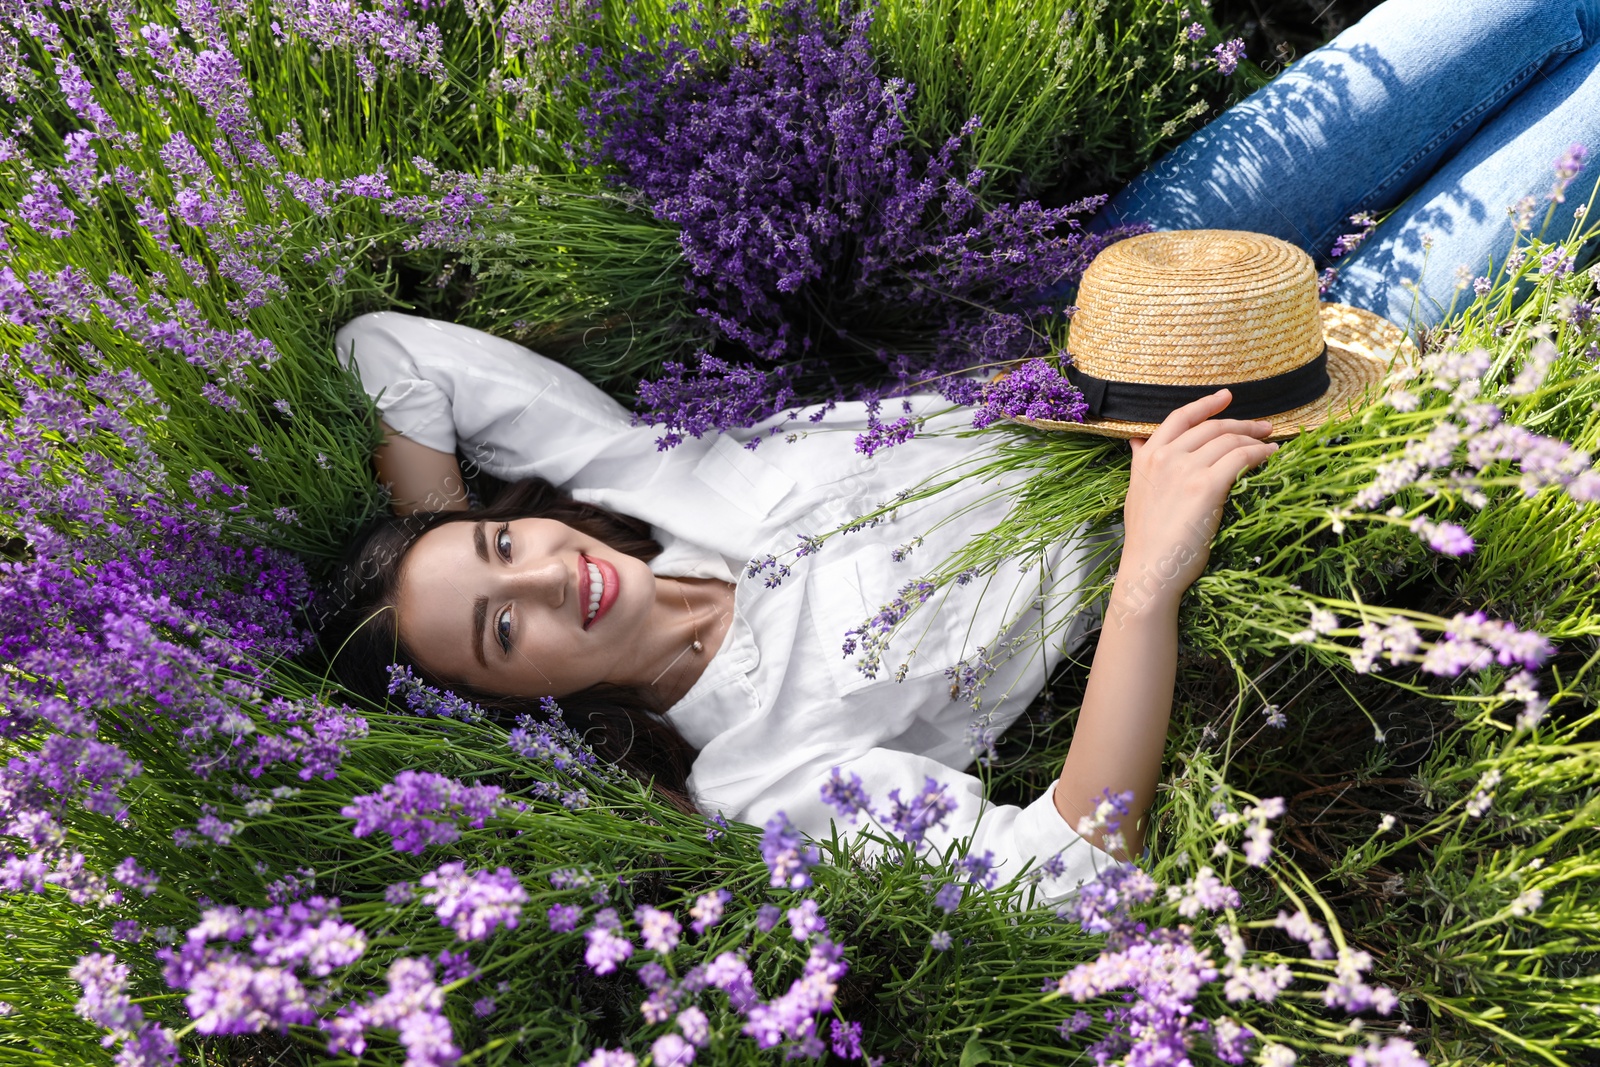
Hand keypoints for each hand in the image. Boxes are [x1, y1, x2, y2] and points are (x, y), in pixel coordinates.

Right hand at [1110, 389, 1277, 620]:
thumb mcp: (1136, 491)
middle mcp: (1166, 456)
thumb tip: (1138, 442)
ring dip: (1254, 438)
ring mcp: (1186, 469)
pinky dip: (1260, 452)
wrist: (1150, 567)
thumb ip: (1141, 463)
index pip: (1180, 418)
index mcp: (1148, 456)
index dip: (1205, 404)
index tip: (1225, 397)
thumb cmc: (1146, 538)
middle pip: (1211, 427)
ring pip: (1228, 440)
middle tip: (1262, 426)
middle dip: (1240, 423)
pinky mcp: (1207, 486)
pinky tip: (1271, 454)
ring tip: (1270, 441)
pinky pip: (1241, 457)